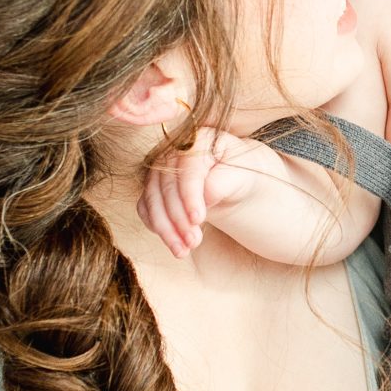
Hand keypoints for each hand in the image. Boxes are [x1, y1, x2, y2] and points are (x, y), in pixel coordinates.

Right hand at [137, 128, 271, 258]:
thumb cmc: (243, 178)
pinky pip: (146, 207)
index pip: (187, 167)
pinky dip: (156, 226)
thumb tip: (205, 196)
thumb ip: (225, 182)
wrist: (237, 184)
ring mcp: (160, 169)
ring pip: (152, 199)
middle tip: (193, 243)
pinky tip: (173, 243)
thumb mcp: (244, 178)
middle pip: (165, 185)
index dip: (190, 194)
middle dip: (177, 218)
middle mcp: (173, 150)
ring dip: (165, 228)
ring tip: (183, 251)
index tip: (198, 219)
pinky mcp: (154, 188)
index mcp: (198, 139)